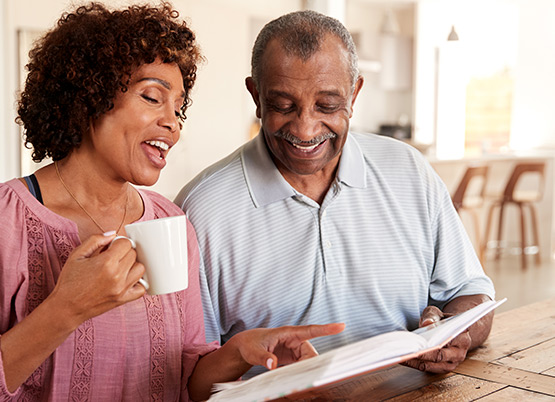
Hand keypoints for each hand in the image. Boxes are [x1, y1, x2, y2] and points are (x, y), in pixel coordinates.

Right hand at [48, 233, 146, 326]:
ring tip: (119, 268)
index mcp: (105, 262)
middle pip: (134, 254)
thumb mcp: (77, 255)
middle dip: (124, 252)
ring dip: (132, 266)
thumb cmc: (69, 281)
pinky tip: (127, 280)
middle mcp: (117, 275)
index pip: (126, 243)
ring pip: (141, 269)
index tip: (111, 247)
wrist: (66, 307)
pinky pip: (142, 289)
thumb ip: (95, 240)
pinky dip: (138, 283)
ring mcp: (122, 289)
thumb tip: (112, 234)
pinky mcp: (123, 300)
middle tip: (112, 257)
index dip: (118, 242)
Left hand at [230, 323, 344, 369]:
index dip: (326, 329)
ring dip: (306, 370)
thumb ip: (262, 357)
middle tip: (309, 378)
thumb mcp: (253, 351)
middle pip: (311, 353)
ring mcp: (295, 349)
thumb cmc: (249, 344)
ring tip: (298, 380)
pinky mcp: (293, 357)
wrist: (246, 347)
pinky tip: (296, 379)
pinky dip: (302, 372)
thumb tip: (272, 365)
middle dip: (313, 365)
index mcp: (287, 333)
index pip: (310, 330)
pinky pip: (303, 365)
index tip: (341, 326)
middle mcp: (295, 340)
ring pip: (309, 361)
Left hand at [402, 306, 470, 372]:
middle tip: (406, 351)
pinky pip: (428, 369)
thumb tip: (427, 322)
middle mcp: (459, 352)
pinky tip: (404, 359)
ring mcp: (452, 363)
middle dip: (422, 355)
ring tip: (402, 356)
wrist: (449, 330)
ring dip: (416, 362)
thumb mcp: (437, 313)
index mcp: (462, 336)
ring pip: (432, 365)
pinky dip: (415, 364)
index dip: (434, 343)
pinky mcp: (443, 368)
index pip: (447, 341)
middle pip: (439, 356)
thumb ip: (432, 316)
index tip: (420, 343)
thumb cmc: (443, 321)